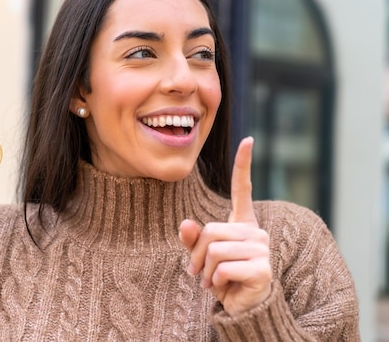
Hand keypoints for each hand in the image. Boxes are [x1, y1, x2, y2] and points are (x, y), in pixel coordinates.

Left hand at [179, 137, 270, 314]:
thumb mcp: (202, 258)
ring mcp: (261, 248)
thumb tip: (185, 224)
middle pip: (210, 229)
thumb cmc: (222, 279)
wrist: (242, 308)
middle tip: (199, 272)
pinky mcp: (262, 268)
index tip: (247, 140)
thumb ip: (192, 240)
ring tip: (211, 281)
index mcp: (242, 223)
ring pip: (214, 248)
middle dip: (197, 254)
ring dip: (204, 270)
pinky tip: (224, 287)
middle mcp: (255, 231)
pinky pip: (223, 266)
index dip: (243, 165)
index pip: (242, 190)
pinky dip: (215, 281)